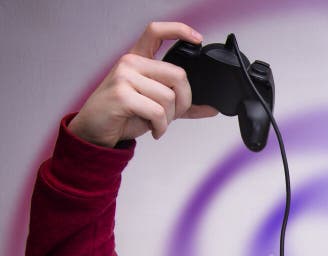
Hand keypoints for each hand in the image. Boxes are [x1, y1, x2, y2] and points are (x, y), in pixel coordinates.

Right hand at [68, 22, 217, 147]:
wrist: (95, 130)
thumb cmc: (123, 114)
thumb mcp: (155, 106)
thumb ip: (181, 104)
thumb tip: (211, 108)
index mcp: (138, 60)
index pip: (156, 32)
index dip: (179, 30)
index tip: (197, 38)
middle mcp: (130, 63)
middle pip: (178, 74)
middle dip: (184, 100)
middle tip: (174, 114)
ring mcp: (124, 77)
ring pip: (169, 96)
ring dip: (170, 118)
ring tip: (159, 123)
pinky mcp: (122, 95)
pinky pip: (158, 111)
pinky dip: (161, 126)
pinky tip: (155, 130)